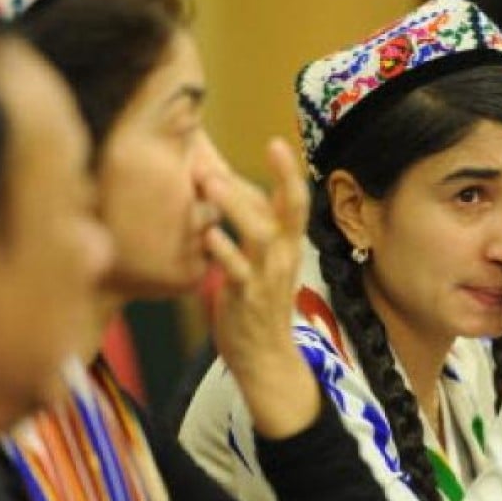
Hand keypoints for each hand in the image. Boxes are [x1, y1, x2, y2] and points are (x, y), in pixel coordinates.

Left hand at [201, 138, 317, 438]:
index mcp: (289, 243)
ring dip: (236, 207)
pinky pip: (238, 272)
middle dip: (278, 178)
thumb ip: (249, 227)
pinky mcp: (249, 299)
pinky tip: (207, 236)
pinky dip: (224, 252)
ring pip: (260, 233)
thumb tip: (224, 188)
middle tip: (261, 149)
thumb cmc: (257, 303)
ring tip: (209, 184)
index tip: (277, 143)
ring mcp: (269, 276)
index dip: (288, 172)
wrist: (266, 358)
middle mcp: (285, 255)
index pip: (294, 201)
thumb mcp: (260, 260)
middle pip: (289, 209)